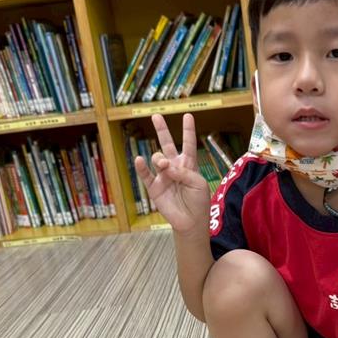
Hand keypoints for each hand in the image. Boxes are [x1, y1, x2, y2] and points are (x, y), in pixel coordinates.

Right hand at [134, 113, 211, 234]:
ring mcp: (163, 176)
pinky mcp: (154, 187)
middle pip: (167, 144)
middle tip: (155, 116)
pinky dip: (142, 167)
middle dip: (162, 130)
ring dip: (159, 158)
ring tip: (163, 165)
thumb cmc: (198, 202)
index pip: (188, 144)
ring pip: (157, 158)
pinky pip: (145, 175)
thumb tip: (165, 166)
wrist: (190, 222)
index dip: (188, 130)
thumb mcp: (198, 184)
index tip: (188, 115)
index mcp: (188, 164)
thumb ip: (183, 172)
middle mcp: (174, 167)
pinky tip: (139, 160)